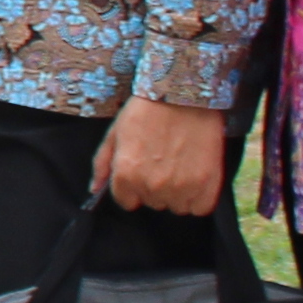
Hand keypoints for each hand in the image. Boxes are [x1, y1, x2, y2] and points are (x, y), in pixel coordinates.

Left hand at [96, 95, 229, 216]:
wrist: (183, 94)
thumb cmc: (147, 110)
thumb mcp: (115, 132)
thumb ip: (102, 164)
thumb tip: (95, 189)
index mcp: (126, 175)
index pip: (127, 201)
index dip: (132, 187)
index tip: (141, 172)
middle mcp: (152, 186)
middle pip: (152, 203)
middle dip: (154, 187)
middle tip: (162, 162)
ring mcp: (181, 187)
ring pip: (176, 206)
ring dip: (177, 193)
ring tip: (179, 166)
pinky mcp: (207, 183)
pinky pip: (200, 208)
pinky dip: (198, 197)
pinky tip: (195, 177)